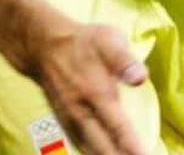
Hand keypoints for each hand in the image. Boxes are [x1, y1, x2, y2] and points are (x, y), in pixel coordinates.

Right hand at [23, 18, 148, 154]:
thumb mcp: (108, 41)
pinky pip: (79, 144)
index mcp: (97, 93)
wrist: (43, 45)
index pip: (118, 128)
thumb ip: (125, 61)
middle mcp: (81, 112)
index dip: (131, 147)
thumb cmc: (82, 42)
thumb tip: (140, 77)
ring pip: (89, 149)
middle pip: (102, 147)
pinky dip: (91, 153)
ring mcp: (70, 119)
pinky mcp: (64, 121)